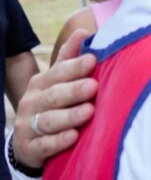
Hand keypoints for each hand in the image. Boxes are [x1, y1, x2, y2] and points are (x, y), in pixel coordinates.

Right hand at [13, 29, 97, 169]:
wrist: (29, 143)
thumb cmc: (52, 106)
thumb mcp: (57, 82)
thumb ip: (69, 59)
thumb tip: (84, 31)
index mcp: (41, 84)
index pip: (57, 73)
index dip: (74, 67)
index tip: (93, 59)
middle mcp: (32, 103)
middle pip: (53, 96)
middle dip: (73, 90)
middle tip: (93, 86)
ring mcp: (28, 126)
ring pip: (48, 120)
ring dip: (69, 116)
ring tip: (89, 111)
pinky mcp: (31, 149)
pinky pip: (45, 145)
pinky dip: (59, 141)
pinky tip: (74, 136)